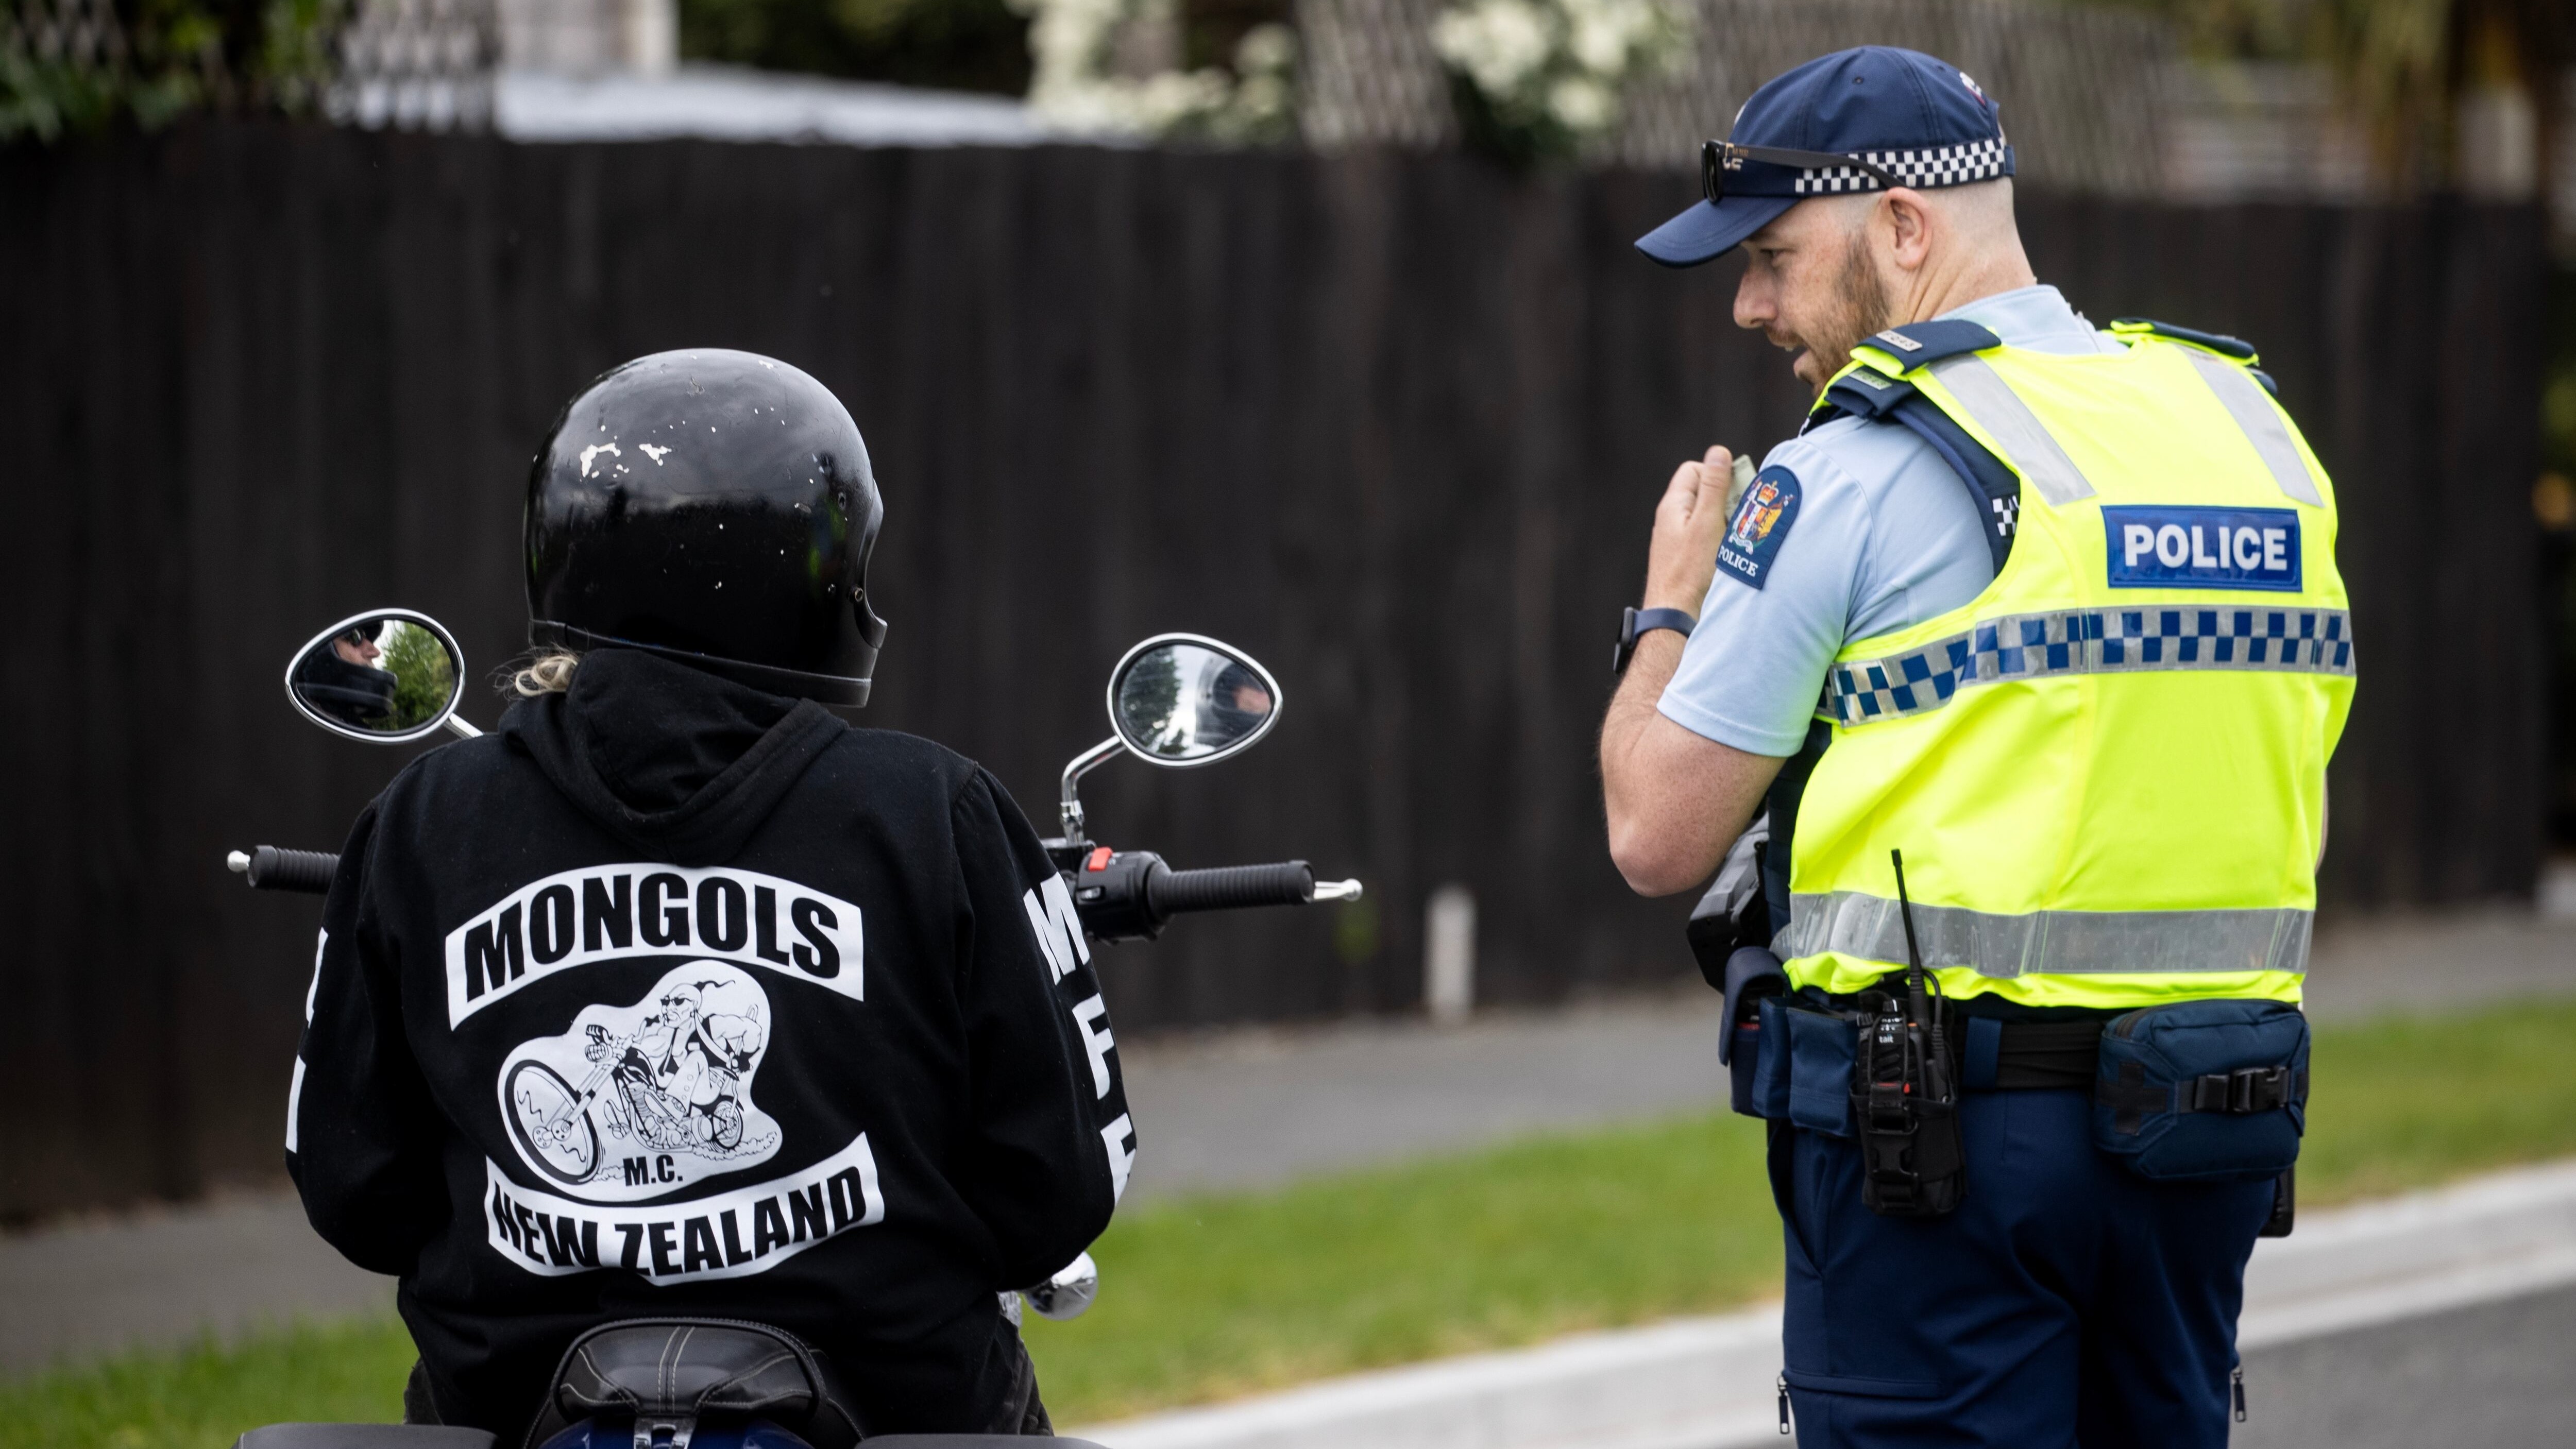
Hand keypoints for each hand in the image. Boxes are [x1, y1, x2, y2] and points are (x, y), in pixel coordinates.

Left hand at [1643, 446, 1735, 612]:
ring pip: (1710, 518)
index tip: (1736, 490)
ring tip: (1738, 538)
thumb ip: (1714, 487)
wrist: (1676, 616)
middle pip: (1705, 493)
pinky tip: (1731, 554)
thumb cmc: (1691, 572)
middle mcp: (1673, 520)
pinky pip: (1709, 538)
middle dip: (1727, 500)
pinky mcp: (1688, 557)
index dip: (1718, 474)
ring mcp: (1679, 539)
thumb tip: (1719, 453)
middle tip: (1741, 517)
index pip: (1695, 470)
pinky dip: (1723, 540)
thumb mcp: (1707, 522)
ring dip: (1728, 522)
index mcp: (1674, 505)